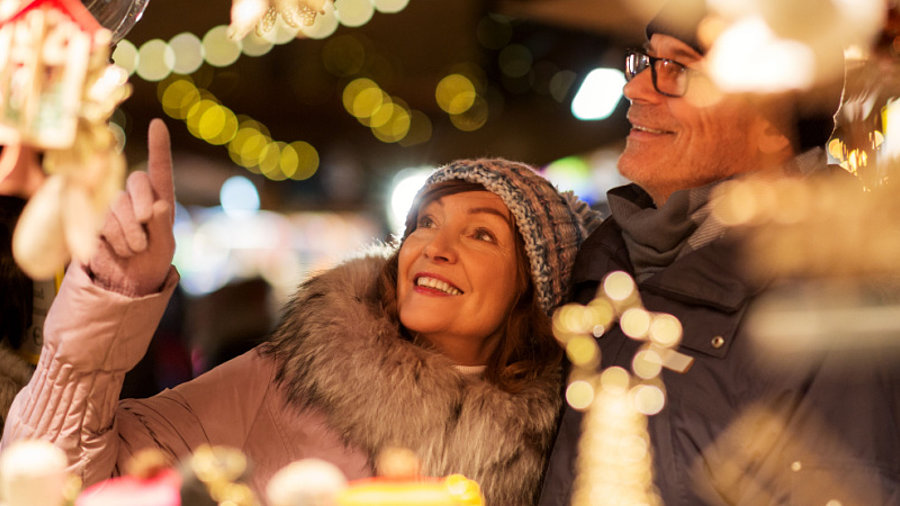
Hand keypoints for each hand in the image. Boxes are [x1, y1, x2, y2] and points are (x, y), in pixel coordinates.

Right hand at [88, 119, 174, 296]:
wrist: (127, 283)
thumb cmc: (152, 262)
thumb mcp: (165, 247)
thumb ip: (164, 226)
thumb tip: (159, 205)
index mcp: (160, 199)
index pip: (160, 169)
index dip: (158, 147)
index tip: (157, 124)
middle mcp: (136, 198)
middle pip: (136, 181)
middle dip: (143, 203)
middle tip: (147, 223)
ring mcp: (113, 207)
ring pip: (118, 205)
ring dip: (130, 231)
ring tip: (136, 249)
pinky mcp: (94, 221)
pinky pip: (103, 222)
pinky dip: (116, 239)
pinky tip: (120, 251)